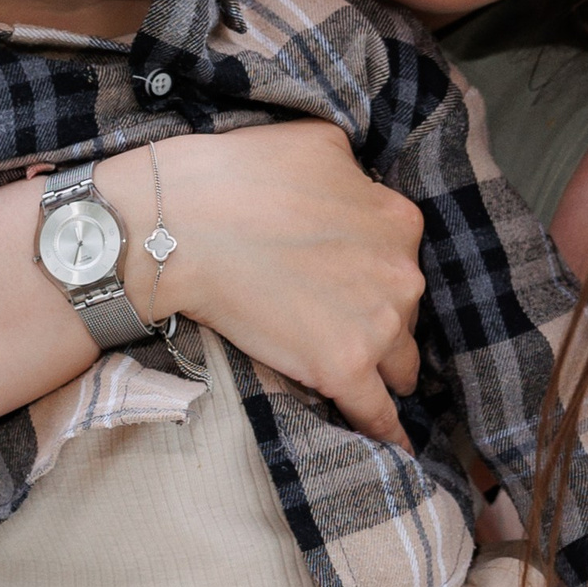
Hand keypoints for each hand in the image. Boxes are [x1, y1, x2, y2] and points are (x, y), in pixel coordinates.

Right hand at [113, 120, 424, 447]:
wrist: (181, 226)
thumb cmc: (236, 177)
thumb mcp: (317, 143)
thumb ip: (355, 174)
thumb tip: (357, 189)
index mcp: (398, 219)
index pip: (401, 257)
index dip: (375, 271)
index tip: (356, 282)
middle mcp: (403, 273)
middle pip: (406, 311)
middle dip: (379, 317)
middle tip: (339, 320)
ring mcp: (379, 324)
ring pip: (401, 364)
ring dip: (385, 370)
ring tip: (371, 383)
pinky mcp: (345, 368)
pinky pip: (379, 412)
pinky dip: (387, 429)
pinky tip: (395, 443)